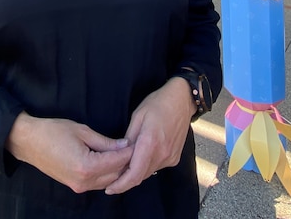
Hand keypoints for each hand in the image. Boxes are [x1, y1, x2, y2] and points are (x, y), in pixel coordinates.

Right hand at [6, 113, 133, 193]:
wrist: (29, 142)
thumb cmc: (53, 131)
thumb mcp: (82, 131)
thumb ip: (105, 141)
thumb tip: (124, 145)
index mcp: (87, 166)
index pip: (117, 162)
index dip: (129, 151)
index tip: (138, 142)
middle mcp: (84, 181)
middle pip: (115, 175)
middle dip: (126, 162)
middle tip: (135, 148)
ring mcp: (79, 186)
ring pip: (108, 182)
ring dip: (117, 169)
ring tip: (124, 154)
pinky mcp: (75, 186)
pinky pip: (97, 183)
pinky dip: (106, 174)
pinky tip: (110, 162)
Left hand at [104, 78, 194, 194]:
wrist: (181, 100)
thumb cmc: (157, 104)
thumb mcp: (137, 117)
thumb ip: (128, 139)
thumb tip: (120, 156)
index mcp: (150, 142)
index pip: (134, 173)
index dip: (121, 185)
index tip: (109, 189)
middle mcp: (162, 153)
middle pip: (140, 176)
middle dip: (125, 180)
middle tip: (110, 180)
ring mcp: (170, 157)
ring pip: (148, 172)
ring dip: (135, 173)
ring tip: (122, 168)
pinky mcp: (174, 157)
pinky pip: (156, 167)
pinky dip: (145, 167)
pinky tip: (138, 160)